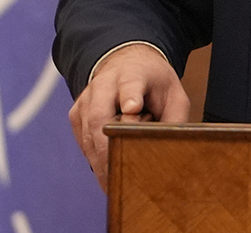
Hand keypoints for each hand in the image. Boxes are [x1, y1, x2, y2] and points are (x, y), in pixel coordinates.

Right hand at [67, 44, 189, 191]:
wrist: (127, 64)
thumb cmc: (154, 84)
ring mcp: (86, 99)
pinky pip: (83, 141)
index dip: (130, 96)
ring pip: (88, 134)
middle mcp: (104, 84)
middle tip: (119, 177)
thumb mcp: (174, 94)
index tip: (133, 108)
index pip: (130, 84)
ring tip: (115, 185)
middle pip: (99, 116)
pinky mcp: (76, 114)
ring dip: (101, 161)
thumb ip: (174, 119)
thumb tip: (169, 151)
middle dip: (107, 148)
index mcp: (133, 74)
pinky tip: (107, 172)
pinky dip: (94, 158)